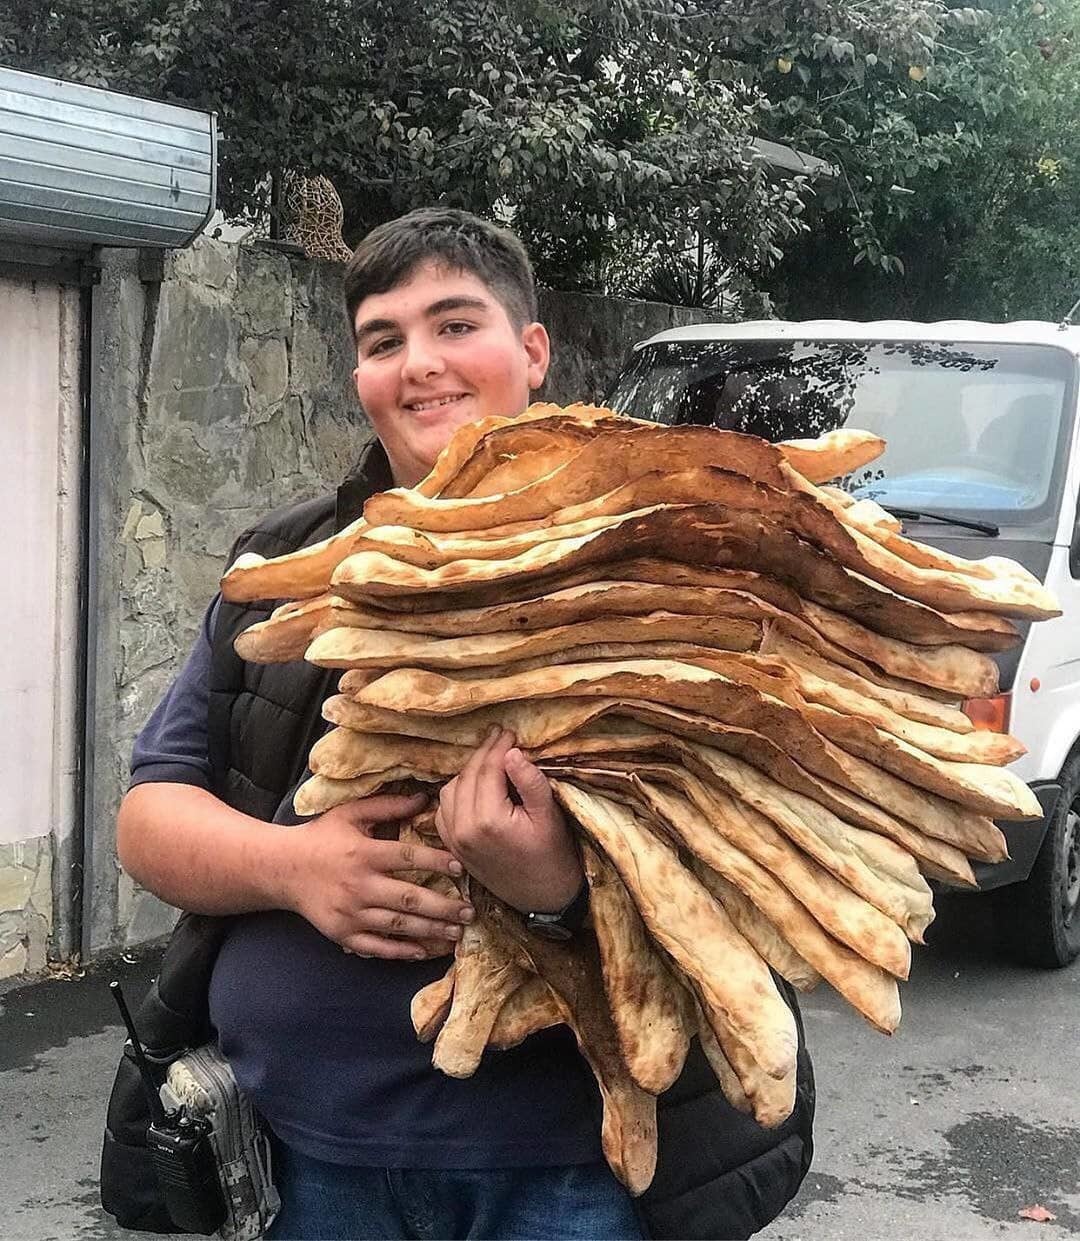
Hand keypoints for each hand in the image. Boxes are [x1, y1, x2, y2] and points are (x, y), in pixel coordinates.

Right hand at [279, 792, 473, 958]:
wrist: (282, 869)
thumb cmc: (321, 836)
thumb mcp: (351, 813)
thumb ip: (387, 805)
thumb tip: (425, 798)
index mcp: (363, 853)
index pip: (408, 857)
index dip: (437, 862)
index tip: (462, 867)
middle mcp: (358, 885)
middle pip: (408, 898)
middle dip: (443, 906)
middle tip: (470, 911)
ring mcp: (350, 913)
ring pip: (398, 925)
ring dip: (431, 930)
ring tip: (457, 932)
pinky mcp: (342, 934)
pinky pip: (377, 946)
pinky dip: (401, 951)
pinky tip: (424, 951)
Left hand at [435, 728, 582, 913]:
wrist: (543, 898)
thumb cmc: (552, 855)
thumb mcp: (549, 816)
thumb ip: (530, 782)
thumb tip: (513, 752)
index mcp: (488, 820)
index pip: (488, 769)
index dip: (499, 746)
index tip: (510, 731)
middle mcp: (464, 829)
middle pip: (468, 775)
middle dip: (484, 752)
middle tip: (501, 736)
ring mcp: (454, 839)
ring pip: (451, 789)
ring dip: (469, 771)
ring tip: (491, 759)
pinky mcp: (453, 847)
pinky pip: (445, 809)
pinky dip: (457, 791)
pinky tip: (475, 785)